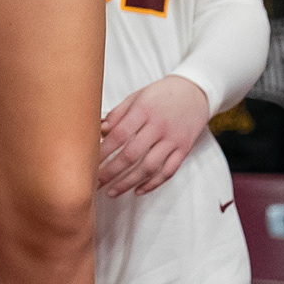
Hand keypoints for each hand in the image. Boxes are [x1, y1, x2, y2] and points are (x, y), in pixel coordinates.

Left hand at [98, 77, 211, 195]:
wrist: (195, 92)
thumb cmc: (161, 94)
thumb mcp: (137, 96)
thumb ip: (118, 114)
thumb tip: (100, 130)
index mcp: (144, 110)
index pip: (120, 135)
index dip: (103, 151)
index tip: (88, 162)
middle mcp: (159, 126)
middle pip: (132, 154)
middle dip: (111, 172)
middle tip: (94, 183)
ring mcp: (173, 140)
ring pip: (149, 167)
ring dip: (128, 182)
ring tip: (111, 192)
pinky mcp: (184, 149)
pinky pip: (168, 171)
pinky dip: (153, 184)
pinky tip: (138, 190)